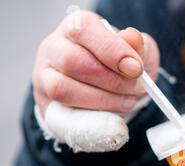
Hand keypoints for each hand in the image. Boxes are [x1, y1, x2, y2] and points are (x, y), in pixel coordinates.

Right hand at [32, 10, 159, 116]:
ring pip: (63, 89)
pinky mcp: (46, 103)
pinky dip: (93, 118)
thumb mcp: (138, 53)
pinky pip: (63, 114)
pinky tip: (112, 116)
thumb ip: (138, 46)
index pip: (84, 30)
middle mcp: (53, 47)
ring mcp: (44, 76)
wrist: (109, 91)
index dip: (113, 51)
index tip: (136, 70)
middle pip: (72, 61)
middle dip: (112, 81)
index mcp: (76, 26)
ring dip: (103, 101)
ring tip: (127, 102)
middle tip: (137, 89)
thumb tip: (132, 38)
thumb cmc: (121, 66)